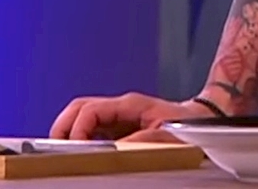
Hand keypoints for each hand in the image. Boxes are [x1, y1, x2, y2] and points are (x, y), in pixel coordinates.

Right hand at [49, 92, 214, 141]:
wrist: (200, 119)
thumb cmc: (187, 124)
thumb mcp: (168, 134)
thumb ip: (142, 140)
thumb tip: (115, 149)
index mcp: (129, 104)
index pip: (90, 109)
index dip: (77, 128)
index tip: (75, 148)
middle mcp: (119, 107)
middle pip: (79, 108)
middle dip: (64, 126)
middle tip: (57, 149)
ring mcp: (117, 116)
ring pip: (82, 116)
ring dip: (69, 131)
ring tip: (63, 151)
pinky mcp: (118, 127)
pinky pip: (91, 128)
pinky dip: (80, 138)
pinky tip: (78, 152)